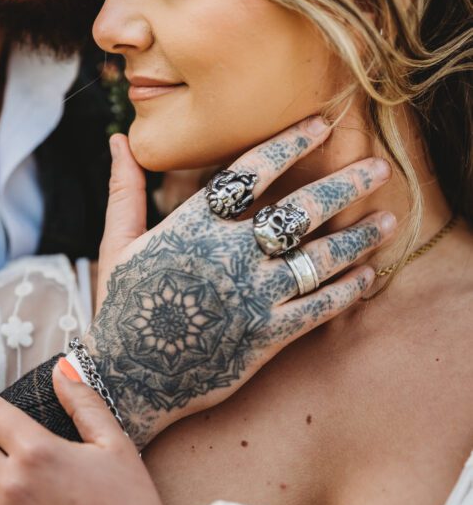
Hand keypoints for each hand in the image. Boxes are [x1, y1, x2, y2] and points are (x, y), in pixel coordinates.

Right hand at [89, 117, 395, 444]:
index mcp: (192, 226)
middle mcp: (228, 256)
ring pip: (319, 258)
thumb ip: (126, 189)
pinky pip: (319, 308)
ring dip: (358, 237)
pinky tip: (367, 275)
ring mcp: (251, 298)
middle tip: (379, 168)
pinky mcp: (266, 337)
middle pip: (300, 209)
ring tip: (387, 221)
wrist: (126, 379)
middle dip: (345, 185)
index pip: (252, 171)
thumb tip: (117, 138)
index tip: (321, 125)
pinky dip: (348, 290)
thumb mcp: (117, 243)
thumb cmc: (121, 307)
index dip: (290, 143)